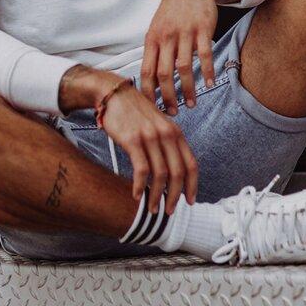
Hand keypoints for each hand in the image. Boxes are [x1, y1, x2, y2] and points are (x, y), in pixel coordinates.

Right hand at [100, 85, 197, 213]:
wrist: (113, 94)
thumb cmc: (134, 111)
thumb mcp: (158, 123)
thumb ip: (167, 142)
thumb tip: (172, 170)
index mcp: (175, 131)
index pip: (191, 163)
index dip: (192, 185)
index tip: (189, 201)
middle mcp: (166, 133)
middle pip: (178, 172)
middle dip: (175, 196)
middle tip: (169, 211)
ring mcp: (150, 136)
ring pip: (160, 174)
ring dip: (157, 195)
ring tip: (152, 208)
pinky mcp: (133, 139)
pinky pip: (141, 169)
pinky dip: (140, 186)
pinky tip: (136, 195)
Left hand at [141, 0, 217, 113]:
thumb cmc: (172, 11)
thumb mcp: (157, 28)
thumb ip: (154, 51)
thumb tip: (149, 81)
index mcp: (152, 38)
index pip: (146, 71)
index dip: (149, 92)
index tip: (153, 108)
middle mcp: (166, 36)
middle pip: (164, 74)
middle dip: (168, 97)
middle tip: (173, 112)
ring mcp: (185, 32)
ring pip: (184, 68)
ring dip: (188, 89)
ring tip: (192, 103)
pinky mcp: (203, 29)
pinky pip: (204, 55)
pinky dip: (206, 72)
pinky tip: (209, 84)